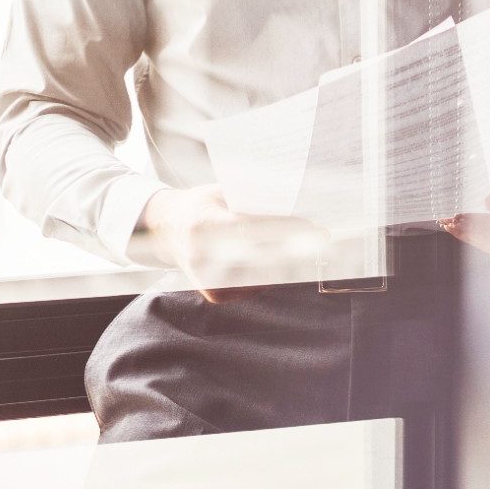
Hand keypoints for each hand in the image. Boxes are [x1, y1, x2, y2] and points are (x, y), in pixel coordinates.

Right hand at [135, 183, 325, 299]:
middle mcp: (203, 257)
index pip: (251, 229)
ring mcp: (208, 280)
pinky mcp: (216, 295)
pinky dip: (274, 273)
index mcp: (204, 225)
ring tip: (309, 247)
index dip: (285, 229)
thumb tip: (297, 208)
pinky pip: (256, 286)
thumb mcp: (222, 193)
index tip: (315, 228)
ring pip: (264, 276)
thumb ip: (251, 202)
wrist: (168, 230)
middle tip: (321, 239)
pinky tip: (284, 261)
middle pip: (263, 257)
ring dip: (291, 262)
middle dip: (297, 248)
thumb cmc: (202, 205)